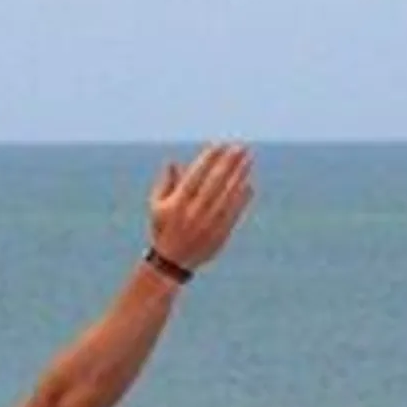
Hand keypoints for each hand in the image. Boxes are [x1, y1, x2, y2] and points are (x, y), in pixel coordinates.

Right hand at [146, 144, 256, 272]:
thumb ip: (166, 183)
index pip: (196, 175)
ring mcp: (209, 223)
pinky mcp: (221, 233)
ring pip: (227, 195)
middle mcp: (194, 212)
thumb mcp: (157, 206)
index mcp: (177, 203)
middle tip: (241, 147)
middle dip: (229, 163)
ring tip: (249, 160)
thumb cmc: (163, 229)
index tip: (220, 145)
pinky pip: (234, 212)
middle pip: (215, 183)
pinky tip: (249, 184)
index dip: (209, 159)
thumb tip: (173, 161)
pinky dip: (242, 198)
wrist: (173, 262)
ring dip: (239, 176)